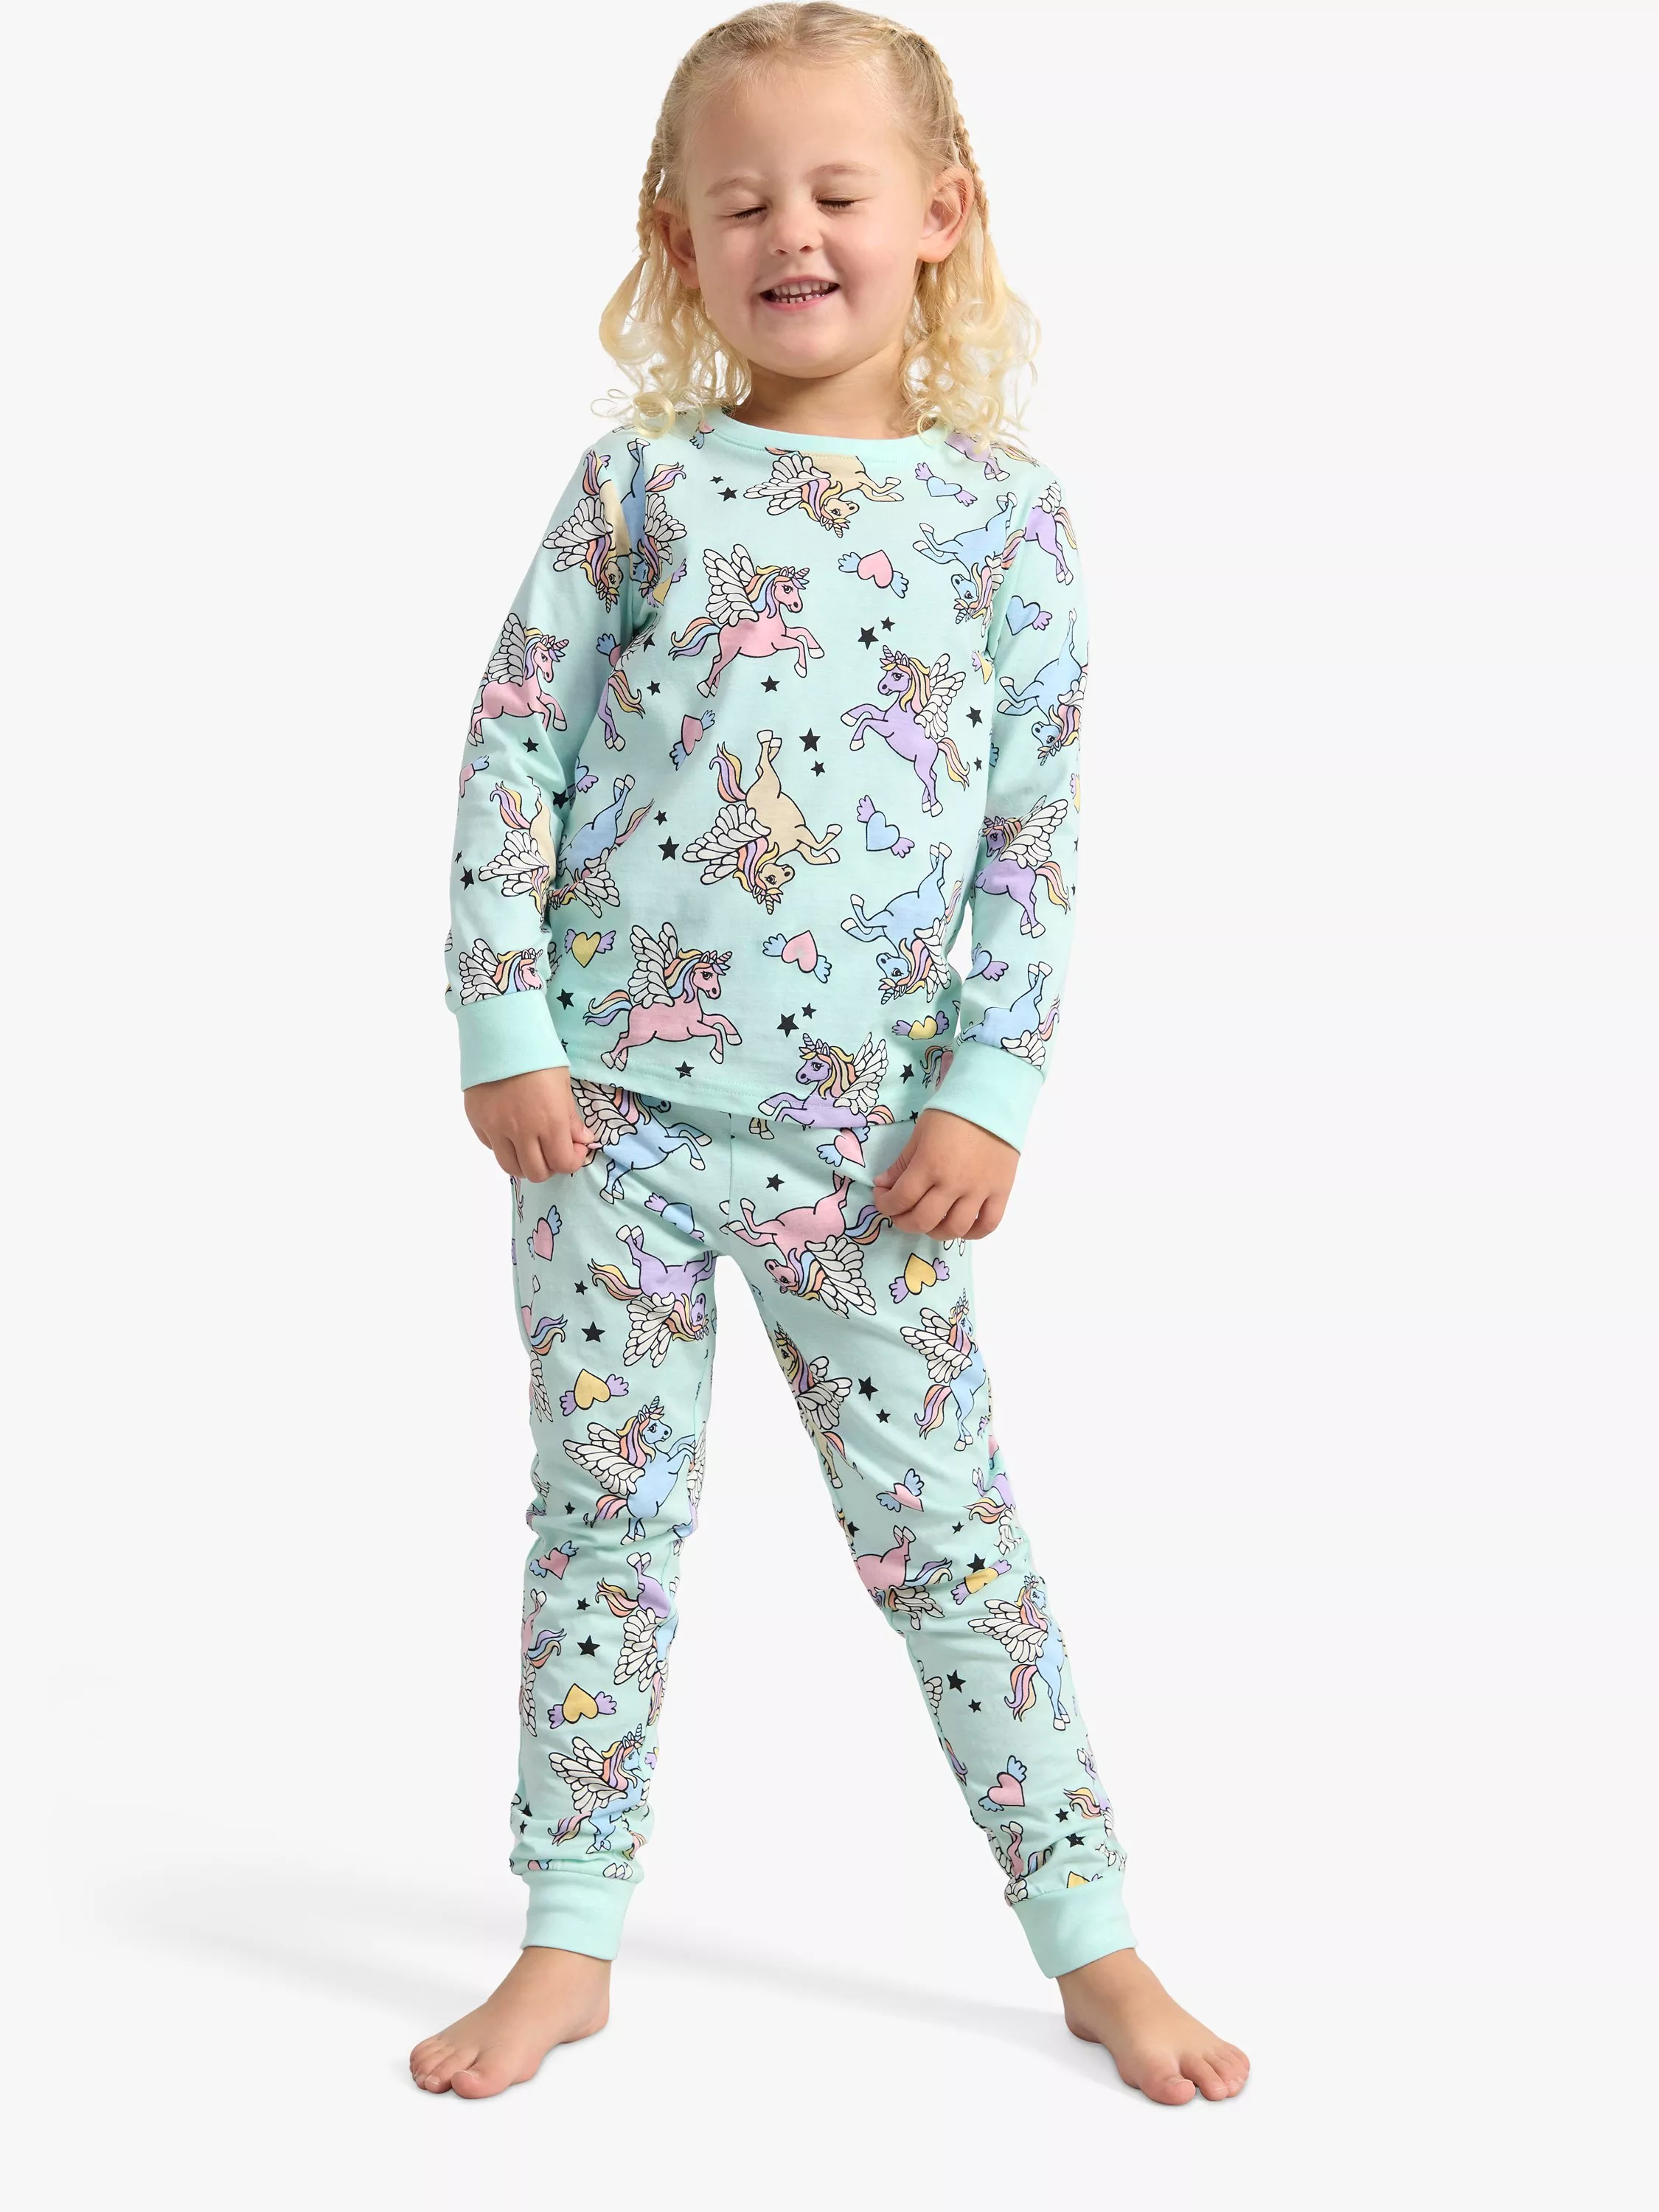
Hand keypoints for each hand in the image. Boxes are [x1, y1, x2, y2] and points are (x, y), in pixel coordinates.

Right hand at [463, 1065, 598, 1181]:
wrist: (500, 1035)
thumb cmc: (538, 1056)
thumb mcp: (563, 1086)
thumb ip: (571, 1119)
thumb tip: (583, 1140)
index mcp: (550, 1121)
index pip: (563, 1163)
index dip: (572, 1161)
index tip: (574, 1149)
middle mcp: (522, 1131)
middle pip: (536, 1173)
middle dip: (549, 1166)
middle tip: (551, 1151)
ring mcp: (496, 1129)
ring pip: (510, 1167)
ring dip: (524, 1163)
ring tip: (530, 1147)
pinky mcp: (478, 1122)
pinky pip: (492, 1147)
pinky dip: (503, 1146)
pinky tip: (510, 1130)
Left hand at [873, 1107, 1017, 1239]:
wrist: (993, 1100)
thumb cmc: (952, 1113)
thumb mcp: (919, 1133)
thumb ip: (902, 1163)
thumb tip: (884, 1185)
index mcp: (929, 1165)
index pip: (900, 1199)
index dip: (885, 1204)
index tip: (883, 1197)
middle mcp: (953, 1183)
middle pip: (923, 1220)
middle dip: (903, 1221)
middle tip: (900, 1213)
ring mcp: (979, 1190)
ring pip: (953, 1229)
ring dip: (934, 1231)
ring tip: (929, 1221)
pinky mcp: (1001, 1191)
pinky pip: (987, 1224)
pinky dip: (973, 1233)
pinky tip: (961, 1228)